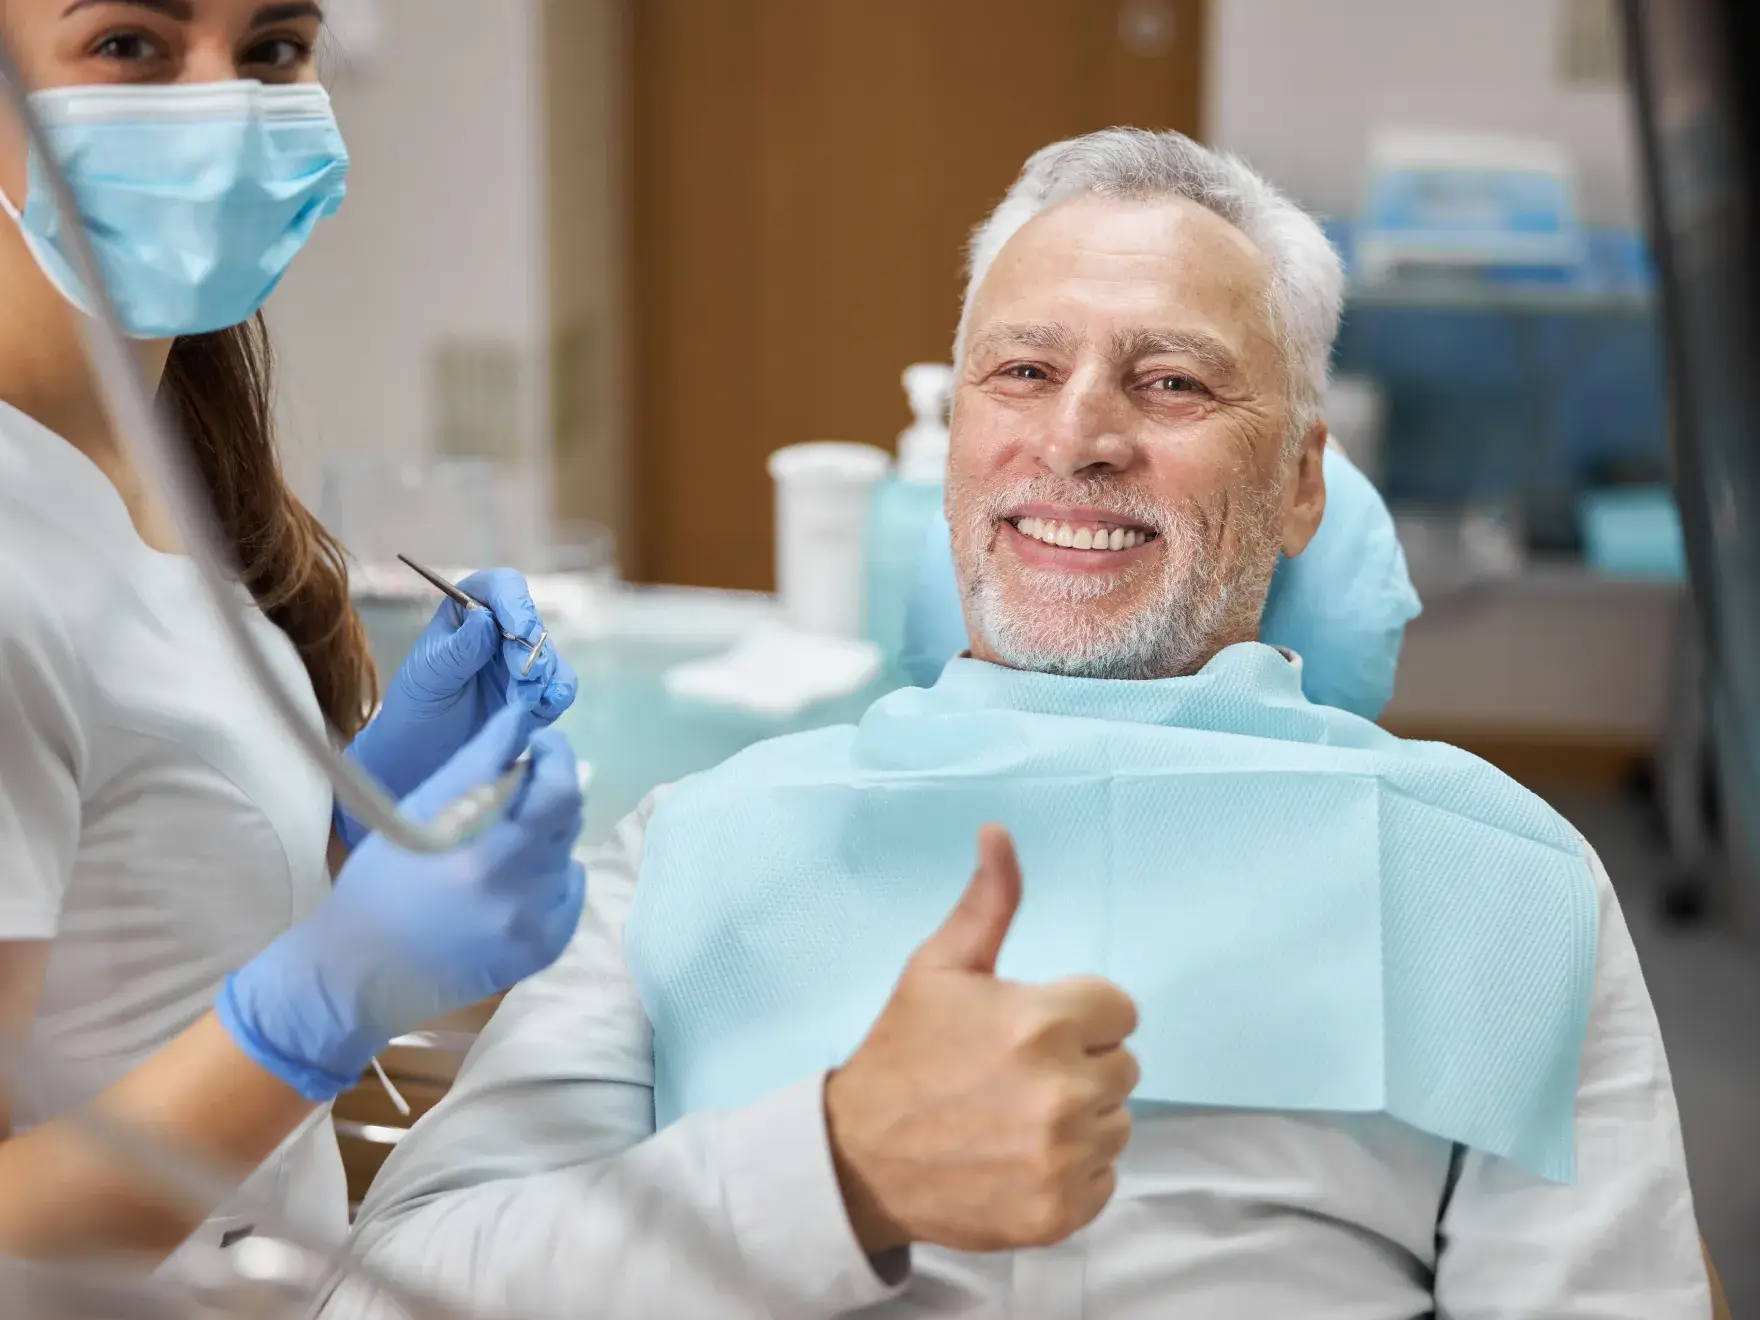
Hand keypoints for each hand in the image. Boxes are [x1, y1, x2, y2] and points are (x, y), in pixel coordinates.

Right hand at [217, 706, 586, 1099]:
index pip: (559, 792)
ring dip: (544, 837)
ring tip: (496, 846)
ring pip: (567, 853)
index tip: (541, 745)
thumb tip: (522, 719)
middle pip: (567, 819)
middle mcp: (519, 894)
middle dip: (547, 793)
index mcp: (483, 854)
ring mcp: (536, 927)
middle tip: (513, 793)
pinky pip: (568, 891)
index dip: (558, 757)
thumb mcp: (418, 812)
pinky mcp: (544, 949)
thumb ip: (479, 764)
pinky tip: (509, 881)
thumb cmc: (381, 882)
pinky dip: (550, 875)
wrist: (362, 974)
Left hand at [339, 569, 577, 845]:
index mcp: (468, 612)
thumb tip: (485, 617)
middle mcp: (500, 632)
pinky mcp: (537, 694)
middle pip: (532, 623)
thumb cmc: (416, 708)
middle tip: (522, 676)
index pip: (500, 588)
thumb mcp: (428, 676)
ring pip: (551, 655)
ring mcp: (521, 663)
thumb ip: (459, 649)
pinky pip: (560, 686)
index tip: (519, 629)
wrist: (421, 756)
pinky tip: (548, 705)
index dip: (514, 602)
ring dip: (545, 674)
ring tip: (524, 700)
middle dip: (531, 648)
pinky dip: (559, 693)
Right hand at [824, 825, 1138, 1254]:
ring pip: (1118, 1123)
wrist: (858, 1159)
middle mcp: (1062, 1091)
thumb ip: (988, 902)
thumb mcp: (938, 968)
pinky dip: (1073, 1172)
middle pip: (1124, 1066)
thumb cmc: (903, 1054)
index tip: (1031, 1030)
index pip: (1121, 1010)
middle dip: (1080, 1063)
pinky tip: (1021, 1158)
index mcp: (1041, 1022)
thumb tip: (1000, 831)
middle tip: (1016, 1075)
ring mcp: (1063, 1157)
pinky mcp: (1061, 1212)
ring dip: (1081, 1119)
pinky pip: (1106, 1178)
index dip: (1079, 1015)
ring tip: (1016, 1116)